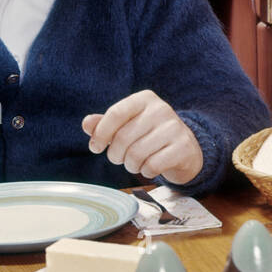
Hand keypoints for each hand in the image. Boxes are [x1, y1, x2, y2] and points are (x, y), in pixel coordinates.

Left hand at [83, 90, 203, 184]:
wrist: (185, 148)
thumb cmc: (149, 135)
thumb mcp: (128, 125)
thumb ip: (105, 124)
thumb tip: (86, 124)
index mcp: (145, 99)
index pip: (116, 113)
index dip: (101, 133)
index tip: (95, 147)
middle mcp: (161, 109)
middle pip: (123, 137)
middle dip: (115, 155)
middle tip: (119, 158)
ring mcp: (174, 128)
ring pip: (136, 154)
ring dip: (130, 165)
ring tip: (135, 163)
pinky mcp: (183, 147)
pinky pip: (152, 165)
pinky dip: (146, 172)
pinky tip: (150, 167)